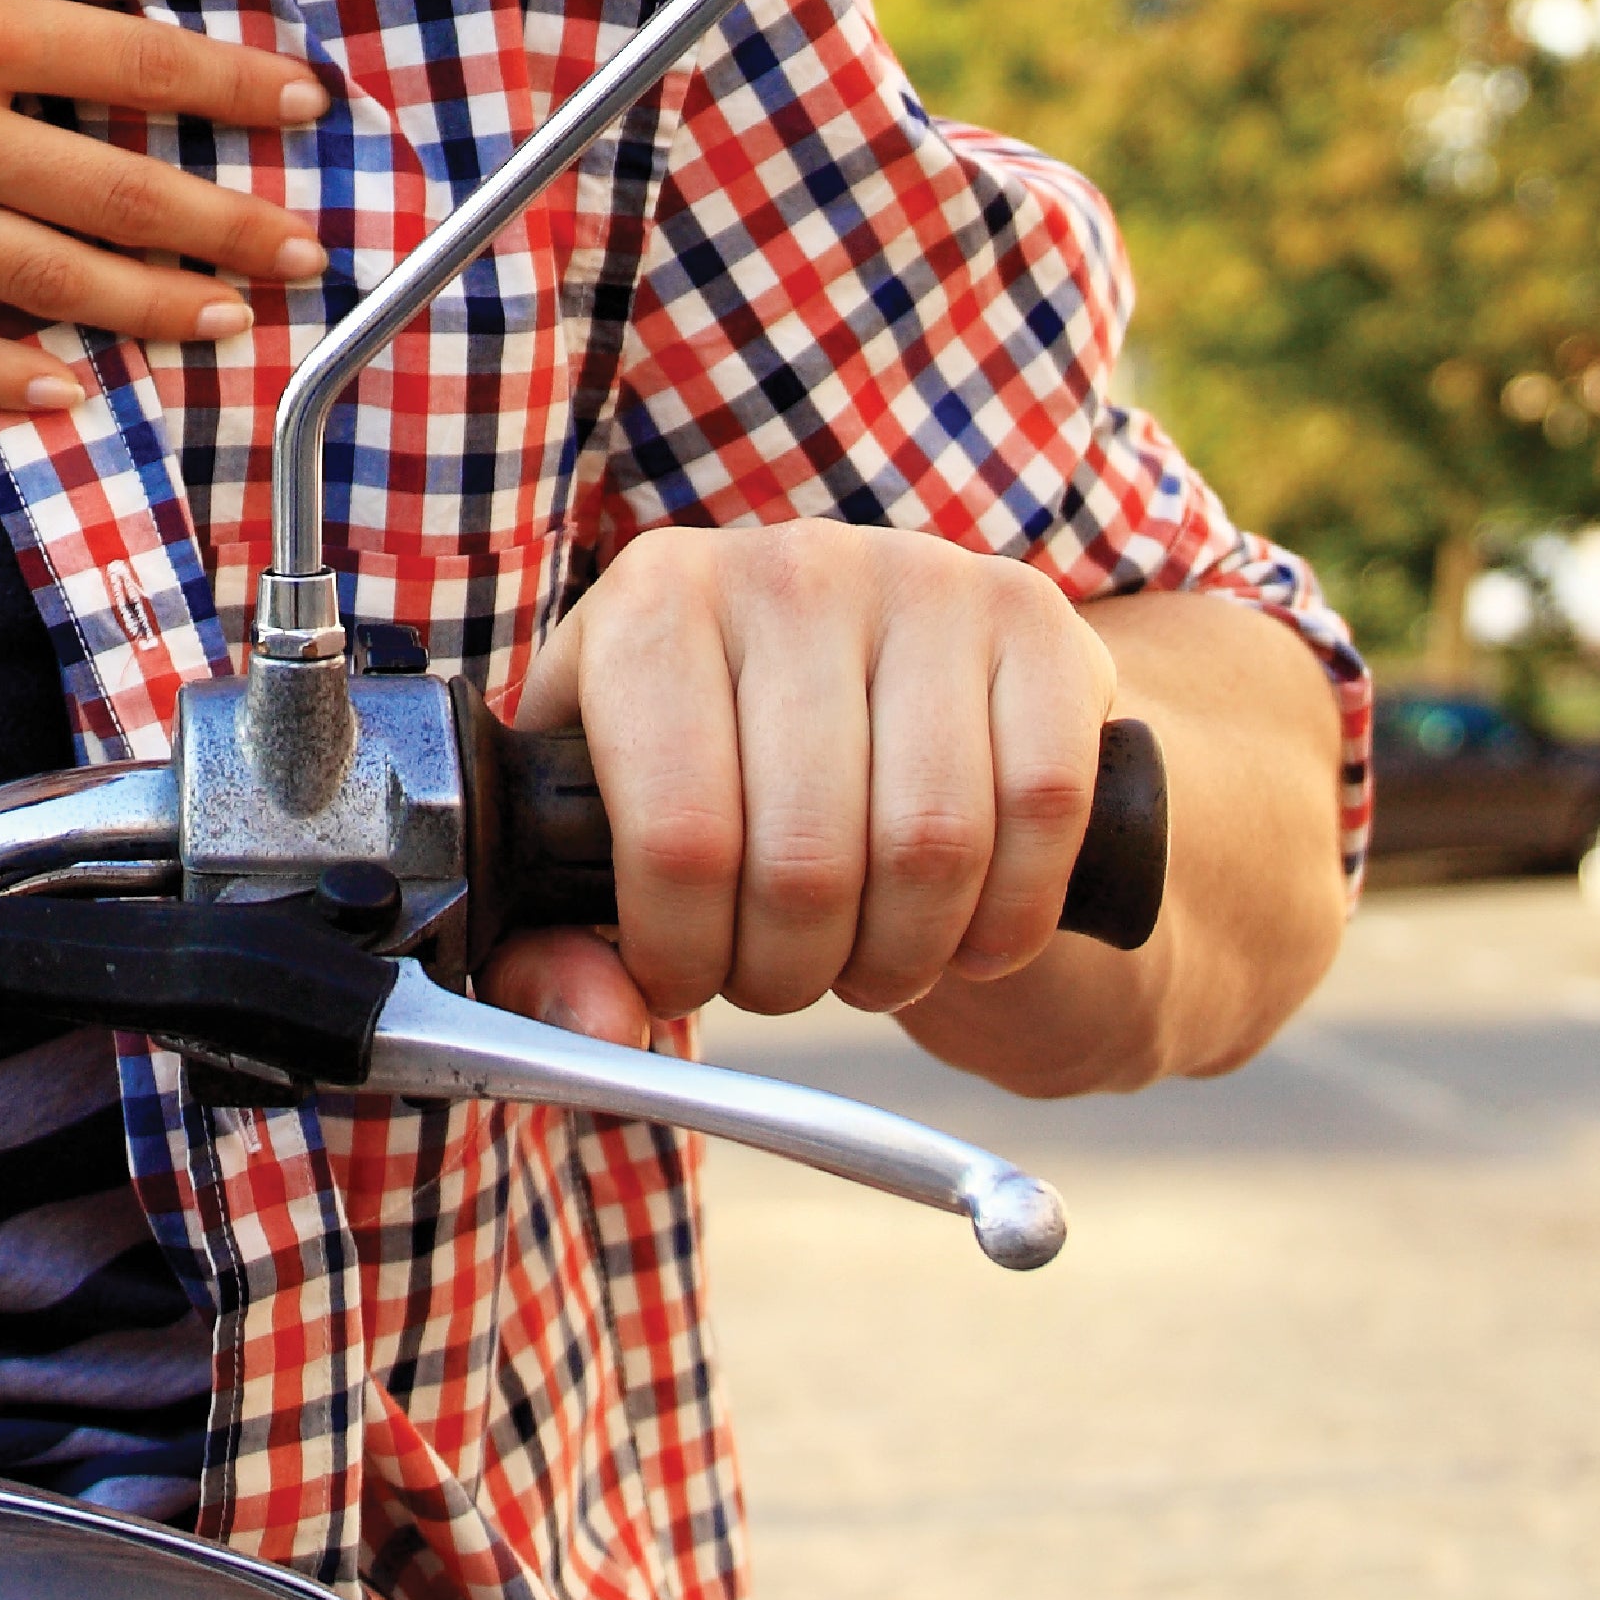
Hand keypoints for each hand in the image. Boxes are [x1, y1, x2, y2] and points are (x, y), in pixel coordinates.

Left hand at [487, 520, 1121, 1048]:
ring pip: (932, 845)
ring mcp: (922, 581)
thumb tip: (596, 1028)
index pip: (679, 837)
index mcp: (649, 607)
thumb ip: (558, 948)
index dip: (688, 952)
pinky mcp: (1037, 619)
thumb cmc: (715, 765)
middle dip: (794, 971)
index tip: (686, 980)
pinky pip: (1041, 808)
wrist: (875, 669)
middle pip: (807, 860)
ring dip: (904, 956)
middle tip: (783, 983)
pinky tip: (968, 934)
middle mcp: (784, 570)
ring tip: (868, 964)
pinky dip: (1010, 912)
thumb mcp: (604, 832)